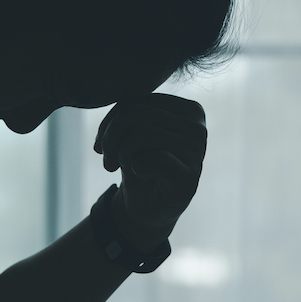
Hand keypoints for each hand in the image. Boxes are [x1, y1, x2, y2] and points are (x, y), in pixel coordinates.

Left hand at [93, 94, 205, 248]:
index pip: (140, 99)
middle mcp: (198, 127)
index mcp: (188, 110)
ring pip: (142, 133)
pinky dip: (136, 167)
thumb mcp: (131, 132)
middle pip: (137, 114)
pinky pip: (151, 159)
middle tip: (106, 158)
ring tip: (120, 165)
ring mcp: (198, 152)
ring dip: (121, 153)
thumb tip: (113, 92)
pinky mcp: (190, 178)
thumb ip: (130, 110)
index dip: (111, 119)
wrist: (146, 208)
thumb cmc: (138, 164)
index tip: (102, 143)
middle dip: (111, 137)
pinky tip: (142, 175)